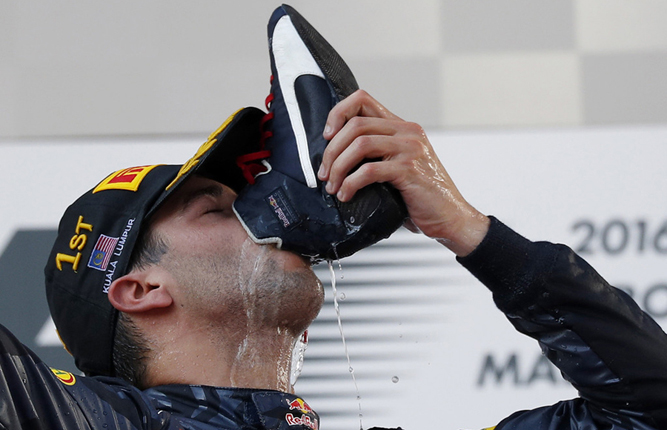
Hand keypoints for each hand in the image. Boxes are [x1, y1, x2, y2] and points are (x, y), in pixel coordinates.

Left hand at [318, 90, 488, 255]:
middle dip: (332, 151)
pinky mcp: (410, 169)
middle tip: (324, 174)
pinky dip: (351, 183)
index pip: (362, 100)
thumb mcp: (397, 168)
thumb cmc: (420, 197)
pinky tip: (346, 195)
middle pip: (356, 124)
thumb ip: (376, 155)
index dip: (338, 113)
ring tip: (332, 187)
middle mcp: (407, 132)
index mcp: (402, 127)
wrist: (451, 218)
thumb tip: (334, 159)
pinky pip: (370, 170)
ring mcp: (410, 149)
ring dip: (338, 167)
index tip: (326, 137)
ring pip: (360, 144)